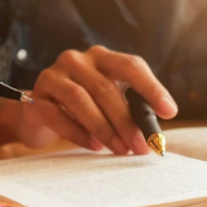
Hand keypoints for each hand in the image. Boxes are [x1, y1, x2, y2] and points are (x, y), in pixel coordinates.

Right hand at [18, 46, 177, 153]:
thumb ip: (130, 109)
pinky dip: (79, 133)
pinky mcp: (36, 98)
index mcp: (101, 57)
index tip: (169, 112)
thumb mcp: (107, 104)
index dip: (151, 88)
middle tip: (141, 146)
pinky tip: (94, 147)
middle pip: (105, 88)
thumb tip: (155, 132)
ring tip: (120, 149)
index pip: (130, 65)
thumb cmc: (81, 110)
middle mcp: (76, 60)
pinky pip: (58, 115)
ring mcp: (53, 76)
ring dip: (104, 128)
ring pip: (81, 99)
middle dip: (126, 120)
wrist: (37, 116)